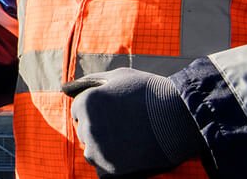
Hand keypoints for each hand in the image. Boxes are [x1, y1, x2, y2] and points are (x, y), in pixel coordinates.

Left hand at [62, 68, 201, 177]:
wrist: (181, 117)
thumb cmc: (150, 92)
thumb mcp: (119, 77)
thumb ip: (90, 81)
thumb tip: (65, 88)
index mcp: (86, 103)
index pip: (79, 111)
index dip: (99, 110)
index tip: (118, 111)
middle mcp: (88, 128)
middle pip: (86, 132)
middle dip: (101, 129)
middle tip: (127, 125)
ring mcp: (99, 152)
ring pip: (92, 152)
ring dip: (106, 148)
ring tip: (130, 138)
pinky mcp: (112, 171)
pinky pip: (103, 171)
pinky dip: (114, 165)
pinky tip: (131, 153)